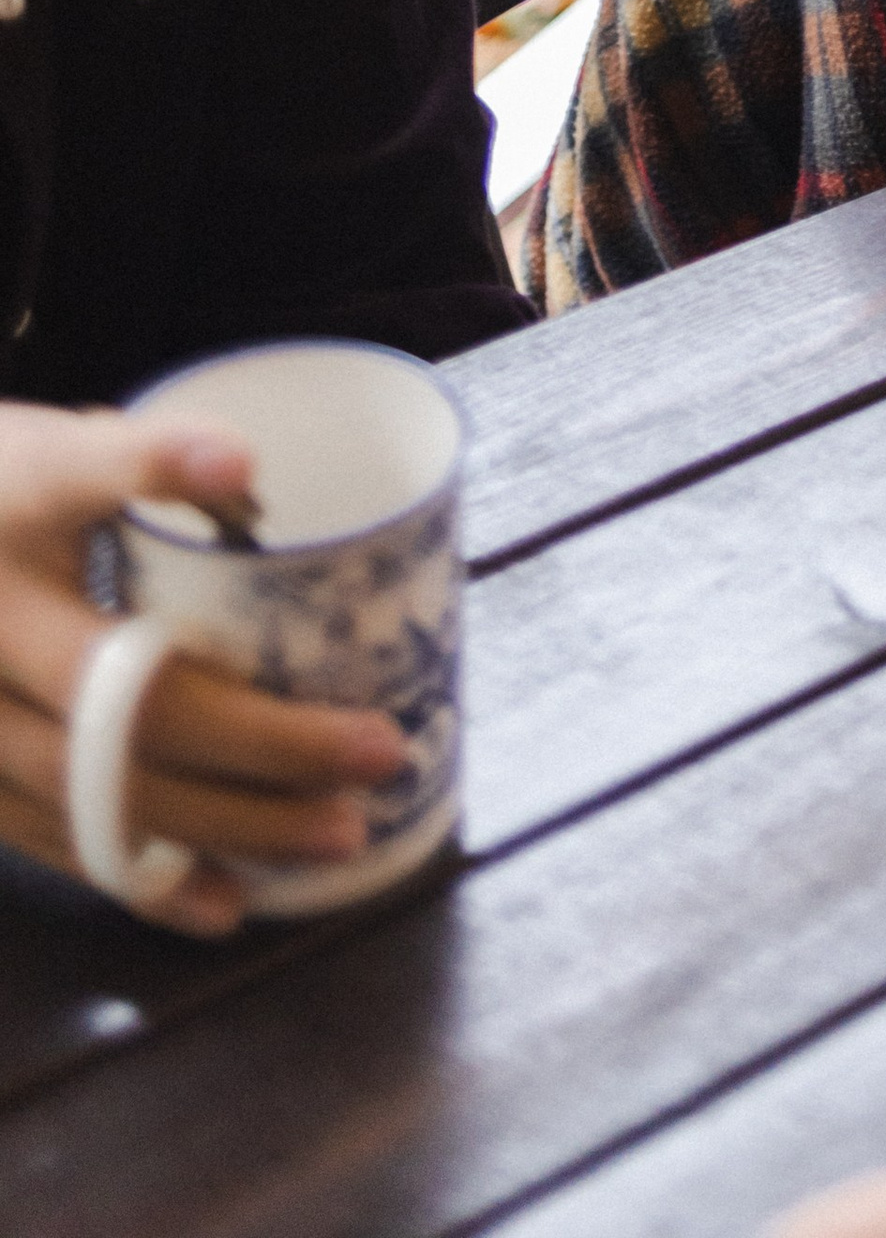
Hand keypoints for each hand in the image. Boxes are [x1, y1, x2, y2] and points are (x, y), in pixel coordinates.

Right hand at [0, 400, 409, 936]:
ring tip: (339, 833)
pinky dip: (148, 879)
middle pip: (127, 698)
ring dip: (229, 825)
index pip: (81, 477)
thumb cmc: (0, 503)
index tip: (242, 467)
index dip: (155, 467)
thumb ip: (140, 459)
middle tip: (381, 750)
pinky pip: (61, 842)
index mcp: (12, 508)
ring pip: (100, 793)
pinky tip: (228, 897)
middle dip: (265, 741)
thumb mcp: (52, 452)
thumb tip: (250, 473)